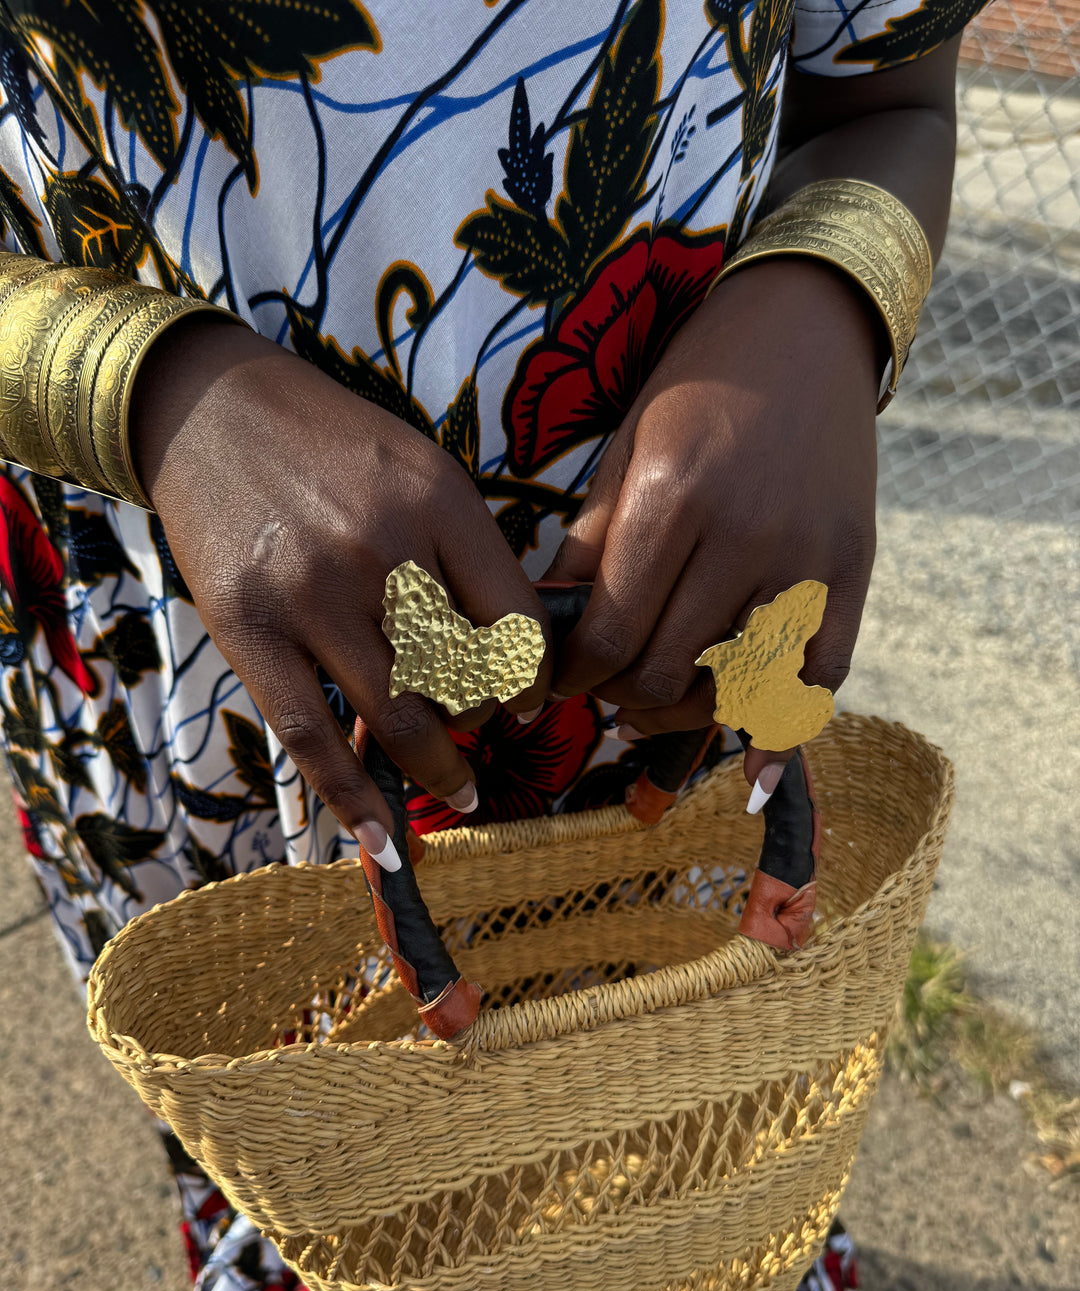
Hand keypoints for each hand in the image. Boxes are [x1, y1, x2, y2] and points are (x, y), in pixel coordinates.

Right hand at [132, 320, 549, 866]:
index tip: (533, 701)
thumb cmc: (331, 445)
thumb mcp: (421, 468)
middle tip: (483, 733)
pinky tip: (380, 841)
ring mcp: (310, 593)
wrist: (208, 408)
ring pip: (399, 716)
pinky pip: (311, 736)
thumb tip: (518, 656)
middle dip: (485, 719)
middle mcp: (380, 549)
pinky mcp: (248, 630)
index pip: (517, 623)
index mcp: (438, 501)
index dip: (536, 680)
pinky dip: (350, 799)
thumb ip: (470, 552)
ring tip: (462, 791)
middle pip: (464, 677)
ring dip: (441, 769)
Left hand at [544, 257, 880, 808]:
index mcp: (673, 499)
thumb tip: (545, 625)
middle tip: (600, 690)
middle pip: (666, 670)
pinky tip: (749, 769)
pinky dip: (782, 730)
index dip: (570, 674)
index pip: (608, 633)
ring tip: (651, 706)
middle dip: (618, 695)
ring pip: (734, 687)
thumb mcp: (627, 444)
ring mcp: (806, 560)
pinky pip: (819, 678)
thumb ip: (591, 540)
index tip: (552, 683)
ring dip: (683, 713)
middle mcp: (744, 538)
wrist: (811, 326)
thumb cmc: (699, 381)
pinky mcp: (853, 572)